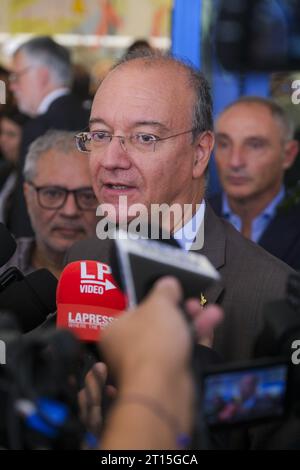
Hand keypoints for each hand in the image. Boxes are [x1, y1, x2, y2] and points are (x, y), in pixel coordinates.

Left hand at [100, 276, 222, 385]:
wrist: (162, 389)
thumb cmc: (151, 344)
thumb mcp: (159, 304)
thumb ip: (164, 290)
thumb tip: (168, 284)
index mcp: (116, 330)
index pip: (135, 310)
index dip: (155, 300)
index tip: (171, 293)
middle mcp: (127, 349)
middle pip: (157, 324)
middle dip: (179, 311)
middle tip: (193, 302)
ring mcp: (147, 365)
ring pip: (172, 339)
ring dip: (191, 323)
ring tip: (210, 312)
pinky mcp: (165, 378)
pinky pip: (181, 354)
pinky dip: (195, 340)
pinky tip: (210, 327)